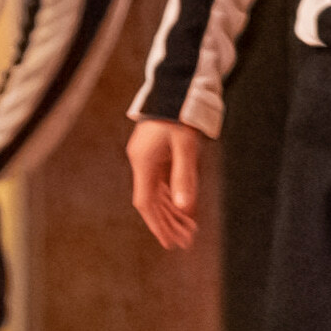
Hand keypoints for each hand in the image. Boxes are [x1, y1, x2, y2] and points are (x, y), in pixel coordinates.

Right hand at [127, 117, 206, 252]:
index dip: (158, 225)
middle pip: (151, 201)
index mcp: (143, 162)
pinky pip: (162, 181)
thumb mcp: (186, 146)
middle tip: (184, 243)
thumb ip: (185, 176)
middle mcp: (141, 162)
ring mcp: (147, 157)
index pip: (146, 203)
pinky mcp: (155, 153)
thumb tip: (184, 207)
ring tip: (188, 230)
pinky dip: (172, 197)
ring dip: (171, 212)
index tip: (170, 243)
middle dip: (168, 223)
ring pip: (157, 192)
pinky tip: (183, 209)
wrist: (175, 86)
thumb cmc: (181, 114)